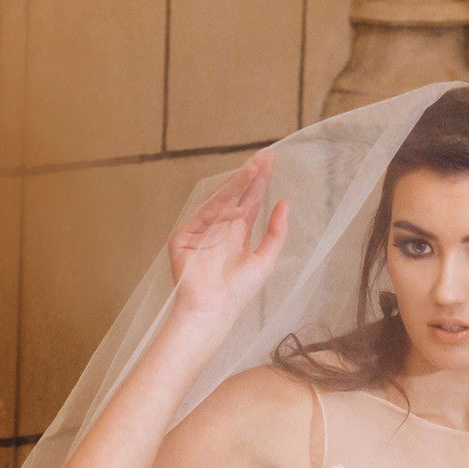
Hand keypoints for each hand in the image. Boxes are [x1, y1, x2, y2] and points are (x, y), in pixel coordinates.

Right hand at [167, 149, 290, 326]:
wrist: (213, 310)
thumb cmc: (239, 291)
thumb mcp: (266, 259)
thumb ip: (276, 231)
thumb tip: (285, 202)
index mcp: (235, 234)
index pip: (249, 201)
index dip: (259, 183)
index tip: (270, 162)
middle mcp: (218, 228)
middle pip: (235, 196)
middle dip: (249, 177)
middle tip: (264, 157)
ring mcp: (199, 231)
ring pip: (219, 202)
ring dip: (236, 186)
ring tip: (253, 171)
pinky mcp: (183, 237)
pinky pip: (203, 218)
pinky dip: (220, 212)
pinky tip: (238, 207)